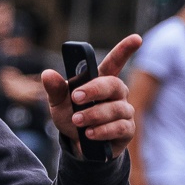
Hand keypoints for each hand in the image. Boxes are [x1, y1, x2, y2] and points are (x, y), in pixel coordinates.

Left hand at [42, 34, 140, 157]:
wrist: (78, 145)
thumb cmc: (72, 117)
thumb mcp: (59, 104)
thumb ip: (55, 89)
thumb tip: (47, 74)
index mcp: (101, 81)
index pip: (115, 62)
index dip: (125, 50)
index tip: (136, 39)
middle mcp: (117, 93)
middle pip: (113, 84)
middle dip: (94, 90)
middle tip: (76, 97)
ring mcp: (124, 111)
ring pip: (115, 108)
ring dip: (94, 114)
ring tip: (77, 121)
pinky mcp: (126, 130)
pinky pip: (119, 127)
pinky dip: (102, 130)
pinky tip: (89, 134)